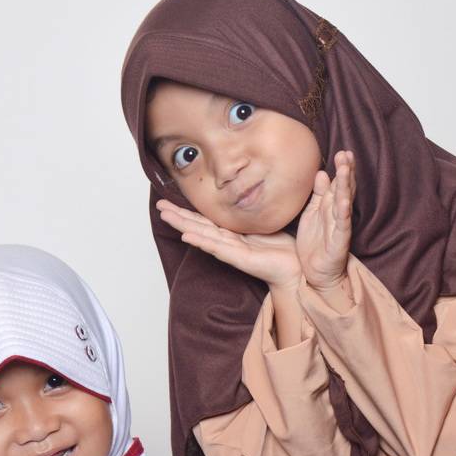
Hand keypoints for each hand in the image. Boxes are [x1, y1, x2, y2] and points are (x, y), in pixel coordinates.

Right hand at [156, 200, 301, 291]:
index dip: (188, 211)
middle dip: (178, 216)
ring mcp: (231, 251)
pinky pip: (217, 248)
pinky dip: (201, 241)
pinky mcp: (239, 259)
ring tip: (166, 216)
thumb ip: (257, 210)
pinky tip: (187, 236)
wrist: (296, 269)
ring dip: (183, 225)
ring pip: (202, 235)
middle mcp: (228, 242)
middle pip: (198, 226)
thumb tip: (256, 186)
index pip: (206, 220)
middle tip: (159, 206)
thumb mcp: (267, 223)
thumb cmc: (283, 249)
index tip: (172, 201)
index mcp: (233, 234)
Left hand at [297, 151, 354, 293]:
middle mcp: (337, 214)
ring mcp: (340, 226)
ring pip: (344, 202)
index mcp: (330, 207)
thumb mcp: (313, 214)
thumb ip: (318, 195)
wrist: (317, 273)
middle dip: (346, 171)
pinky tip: (344, 199)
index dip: (342, 169)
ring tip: (346, 168)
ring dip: (346, 185)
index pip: (338, 184)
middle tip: (346, 153)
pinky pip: (342, 224)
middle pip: (344, 189)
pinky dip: (343, 211)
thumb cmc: (315, 244)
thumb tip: (322, 173)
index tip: (342, 152)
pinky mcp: (339, 240)